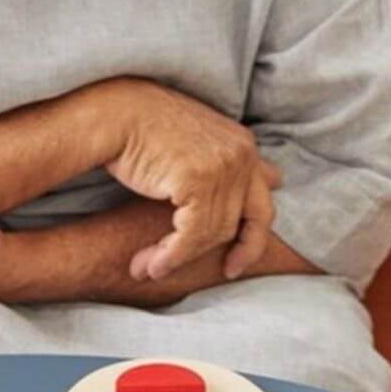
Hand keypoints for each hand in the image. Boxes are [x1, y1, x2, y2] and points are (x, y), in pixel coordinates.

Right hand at [98, 78, 283, 282]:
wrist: (115, 113)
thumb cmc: (147, 131)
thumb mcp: (197, 146)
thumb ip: (228, 167)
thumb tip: (276, 180)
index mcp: (244, 145)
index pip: (262, 204)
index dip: (252, 240)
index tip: (233, 265)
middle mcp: (242, 154)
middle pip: (240, 223)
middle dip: (220, 255)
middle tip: (194, 278)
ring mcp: (223, 166)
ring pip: (212, 233)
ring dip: (179, 258)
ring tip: (150, 267)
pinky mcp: (198, 179)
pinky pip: (191, 234)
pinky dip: (170, 255)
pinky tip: (151, 264)